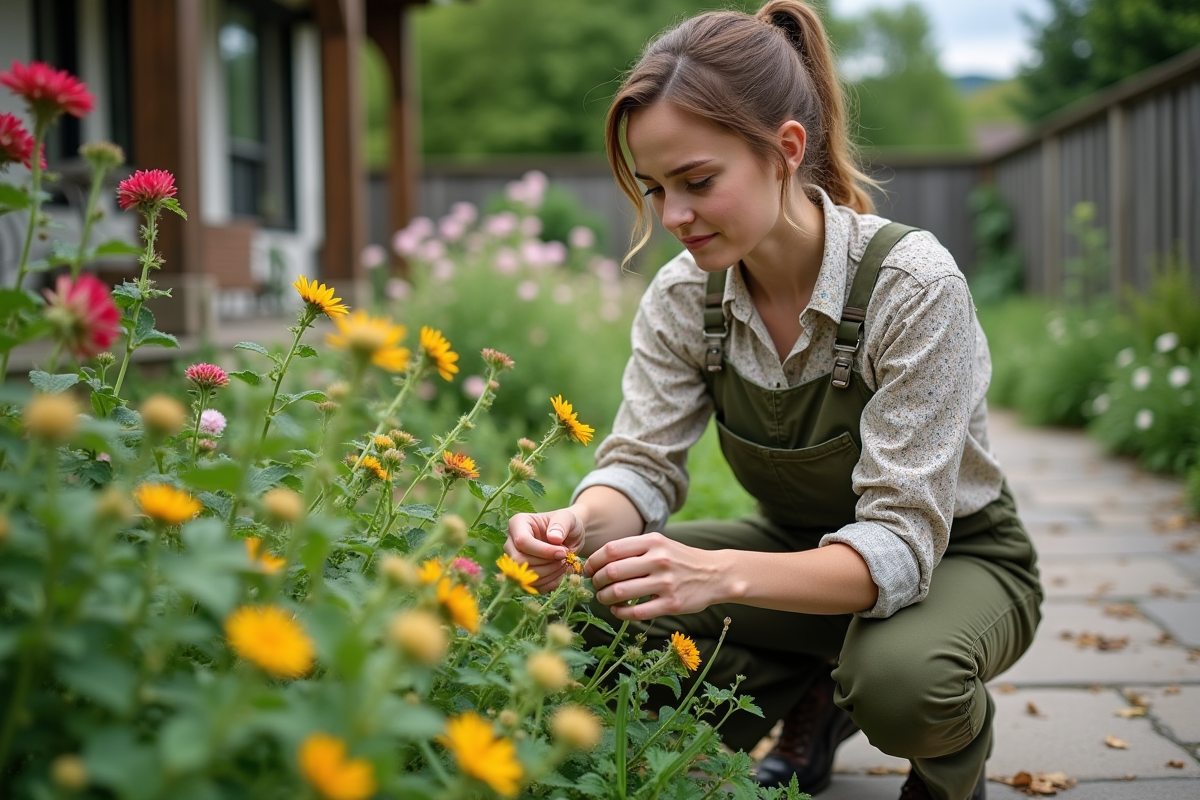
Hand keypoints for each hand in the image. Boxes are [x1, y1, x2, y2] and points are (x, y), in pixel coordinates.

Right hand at [505, 507, 584, 592]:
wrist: (569, 536)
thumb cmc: (565, 524)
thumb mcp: (567, 519)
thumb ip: (561, 525)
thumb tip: (554, 538)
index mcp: (518, 523)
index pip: (522, 541)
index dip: (543, 551)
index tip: (563, 552)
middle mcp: (511, 542)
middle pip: (519, 560)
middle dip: (545, 563)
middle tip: (564, 559)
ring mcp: (515, 560)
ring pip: (525, 575)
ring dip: (549, 573)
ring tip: (564, 564)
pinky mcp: (523, 574)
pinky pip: (533, 585)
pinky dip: (549, 583)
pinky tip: (561, 573)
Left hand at [584, 532, 721, 619]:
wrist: (715, 574)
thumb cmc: (680, 559)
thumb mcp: (660, 544)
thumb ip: (634, 549)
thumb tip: (598, 561)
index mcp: (653, 541)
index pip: (611, 550)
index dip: (594, 561)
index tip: (588, 569)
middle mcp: (659, 560)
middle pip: (612, 572)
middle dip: (596, 581)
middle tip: (594, 586)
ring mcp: (666, 583)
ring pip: (621, 592)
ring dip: (605, 598)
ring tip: (603, 598)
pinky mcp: (671, 604)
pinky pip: (636, 612)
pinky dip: (620, 613)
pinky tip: (617, 610)